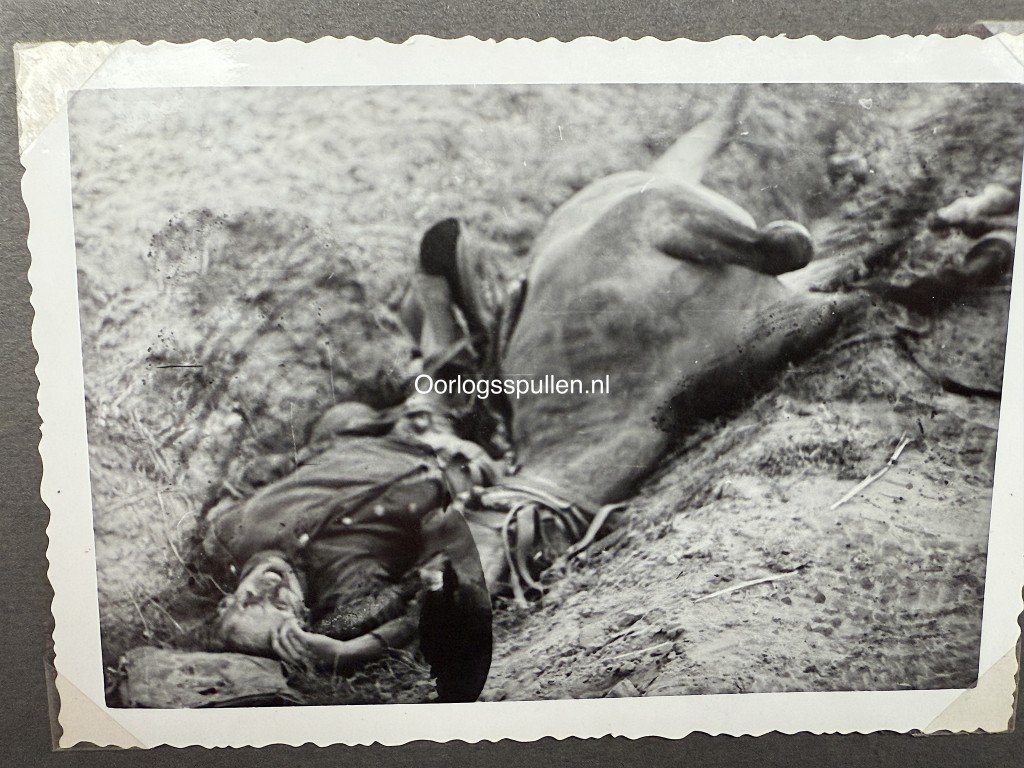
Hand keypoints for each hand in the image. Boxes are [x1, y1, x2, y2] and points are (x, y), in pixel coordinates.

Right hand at [270, 619, 387, 671]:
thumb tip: (293, 638)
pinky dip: (292, 624)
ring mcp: (301, 649)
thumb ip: (299, 649)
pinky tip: (294, 620)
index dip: (273, 639)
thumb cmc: (324, 654)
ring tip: (287, 619)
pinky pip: (294, 631)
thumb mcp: (309, 653)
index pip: (277, 650)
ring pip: (285, 636)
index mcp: (295, 660)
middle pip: (278, 643)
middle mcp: (296, 656)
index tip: (273, 631)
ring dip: (285, 625)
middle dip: (275, 632)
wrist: (338, 655)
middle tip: (277, 623)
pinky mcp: (308, 641)